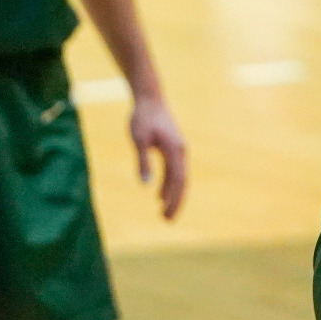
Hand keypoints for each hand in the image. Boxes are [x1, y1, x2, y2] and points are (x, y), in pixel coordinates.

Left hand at [130, 94, 187, 220]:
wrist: (150, 98)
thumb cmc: (142, 118)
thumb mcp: (139, 140)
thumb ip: (143, 162)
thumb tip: (145, 184)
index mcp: (174, 150)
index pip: (177, 180)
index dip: (173, 199)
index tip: (166, 215)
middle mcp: (181, 152)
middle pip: (181, 182)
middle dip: (175, 202)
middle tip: (167, 221)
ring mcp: (178, 150)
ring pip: (179, 178)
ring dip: (172, 196)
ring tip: (163, 213)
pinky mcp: (172, 148)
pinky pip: (174, 171)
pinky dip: (168, 185)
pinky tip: (158, 195)